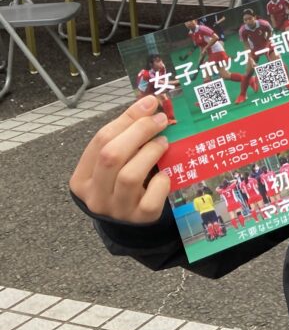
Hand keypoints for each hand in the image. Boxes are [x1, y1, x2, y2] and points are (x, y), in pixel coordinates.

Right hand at [69, 96, 172, 222]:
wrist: (130, 226)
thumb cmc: (121, 186)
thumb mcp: (116, 162)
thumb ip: (125, 136)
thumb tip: (149, 104)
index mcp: (81, 178)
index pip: (100, 140)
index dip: (127, 119)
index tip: (150, 104)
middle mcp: (95, 195)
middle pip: (111, 156)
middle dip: (139, 132)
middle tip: (161, 120)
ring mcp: (117, 210)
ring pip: (129, 176)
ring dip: (150, 153)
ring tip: (164, 142)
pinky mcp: (140, 219)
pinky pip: (151, 199)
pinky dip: (161, 182)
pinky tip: (166, 173)